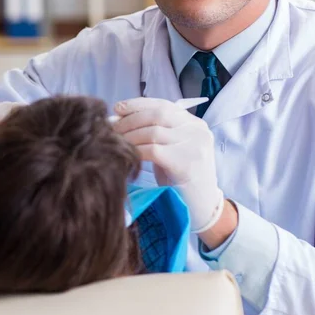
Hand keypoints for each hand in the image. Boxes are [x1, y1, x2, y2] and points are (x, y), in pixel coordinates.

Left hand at [113, 97, 223, 232]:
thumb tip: (118, 120)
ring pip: (153, 131)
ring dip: (129, 136)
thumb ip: (154, 134)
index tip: (117, 108)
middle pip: (157, 114)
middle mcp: (197, 130)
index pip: (164, 105)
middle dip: (130, 120)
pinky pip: (154, 150)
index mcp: (195, 124)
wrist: (203, 210)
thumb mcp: (172, 151)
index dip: (138, 104)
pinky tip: (127, 157)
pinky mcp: (186, 162)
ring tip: (115, 143)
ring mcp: (194, 145)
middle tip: (111, 129)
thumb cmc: (182, 181)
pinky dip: (136, 151)